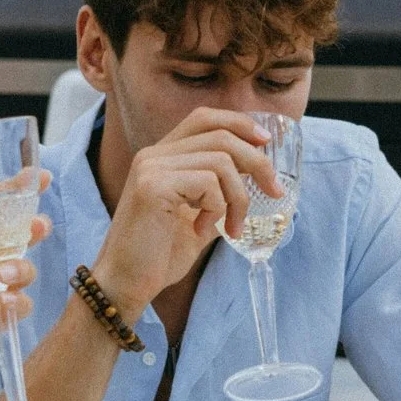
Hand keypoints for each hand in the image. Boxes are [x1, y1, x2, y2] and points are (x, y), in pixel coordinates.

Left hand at [0, 192, 49, 397]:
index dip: (13, 193)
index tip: (37, 178)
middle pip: (15, 237)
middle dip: (33, 227)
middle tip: (38, 225)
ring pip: (23, 269)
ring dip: (22, 267)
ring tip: (4, 276)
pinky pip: (19, 306)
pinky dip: (16, 303)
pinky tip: (3, 304)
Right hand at [92, 109, 279, 310]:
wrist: (126, 283)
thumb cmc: (160, 255)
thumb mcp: (198, 218)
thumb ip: (219, 194)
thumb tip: (259, 176)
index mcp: (162, 157)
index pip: (204, 118)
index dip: (240, 124)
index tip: (266, 143)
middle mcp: (154, 154)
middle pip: (221, 135)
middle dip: (258, 162)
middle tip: (275, 191)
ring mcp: (151, 167)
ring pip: (221, 161)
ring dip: (239, 197)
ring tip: (231, 226)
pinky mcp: (152, 186)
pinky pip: (207, 183)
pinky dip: (218, 208)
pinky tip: (203, 229)